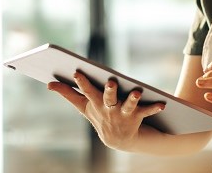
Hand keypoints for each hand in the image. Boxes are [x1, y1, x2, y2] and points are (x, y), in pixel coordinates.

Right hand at [48, 71, 164, 149]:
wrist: (119, 140)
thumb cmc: (100, 116)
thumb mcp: (84, 106)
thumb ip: (67, 93)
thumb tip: (48, 84)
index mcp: (95, 103)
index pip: (87, 91)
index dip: (82, 82)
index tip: (77, 72)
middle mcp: (109, 109)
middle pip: (108, 98)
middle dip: (109, 91)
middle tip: (111, 82)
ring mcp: (123, 114)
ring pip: (128, 106)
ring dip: (132, 99)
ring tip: (136, 92)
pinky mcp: (137, 117)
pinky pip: (146, 111)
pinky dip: (154, 107)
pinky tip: (162, 104)